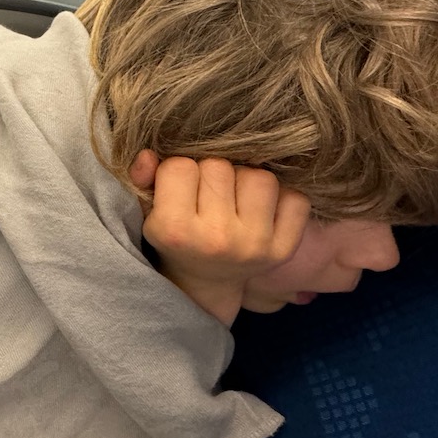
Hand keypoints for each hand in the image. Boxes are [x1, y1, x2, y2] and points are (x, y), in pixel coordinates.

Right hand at [128, 152, 310, 325]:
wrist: (207, 283)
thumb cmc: (175, 238)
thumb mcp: (149, 212)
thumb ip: (142, 179)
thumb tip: (148, 155)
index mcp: (175, 230)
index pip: (179, 166)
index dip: (177, 172)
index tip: (179, 190)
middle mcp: (216, 239)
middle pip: (219, 166)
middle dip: (211, 174)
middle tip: (207, 195)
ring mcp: (254, 245)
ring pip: (260, 177)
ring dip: (246, 181)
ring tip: (235, 198)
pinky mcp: (283, 250)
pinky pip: (296, 199)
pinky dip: (281, 199)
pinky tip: (261, 211)